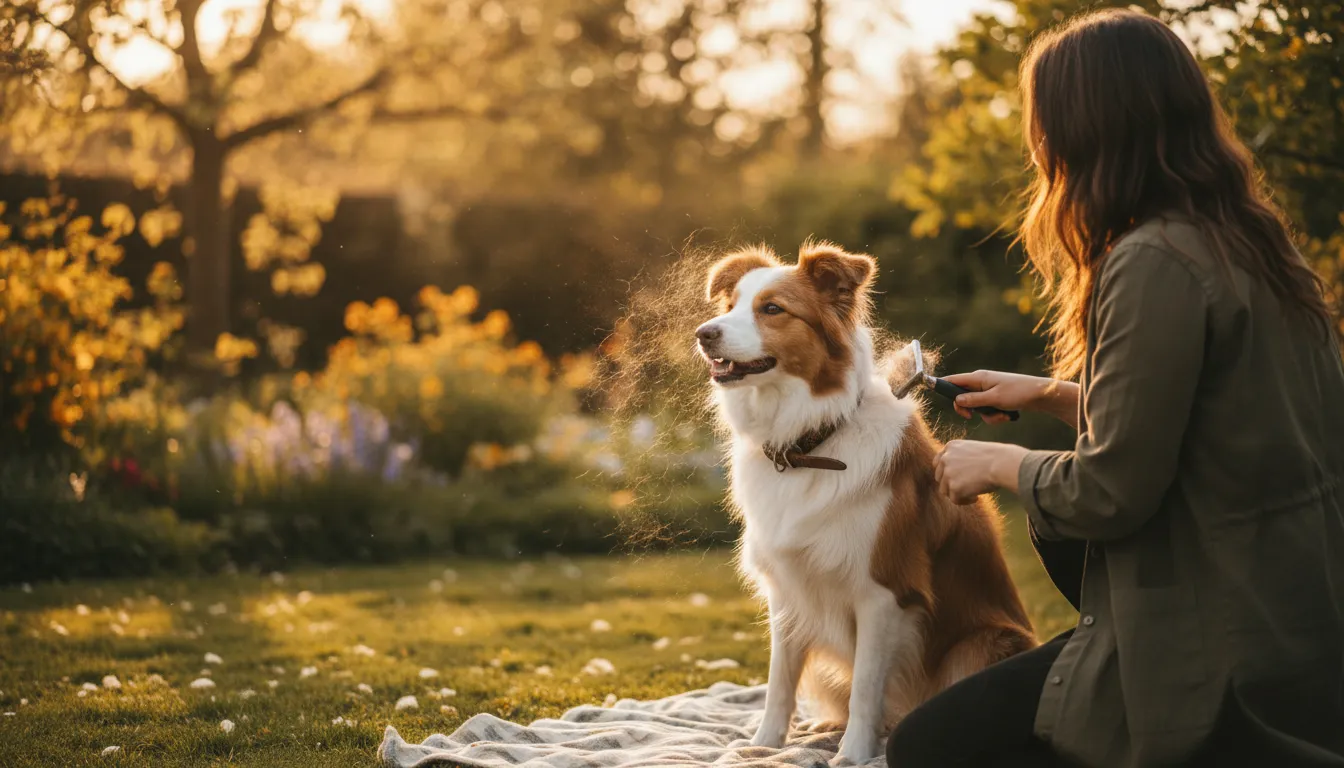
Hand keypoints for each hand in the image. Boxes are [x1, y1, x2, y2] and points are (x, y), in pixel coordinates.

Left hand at [934, 440, 1028, 503]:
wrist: (1002, 464)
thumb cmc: (996, 458)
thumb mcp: (975, 451)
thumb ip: (962, 459)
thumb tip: (956, 476)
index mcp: (951, 447)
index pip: (938, 462)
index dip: (945, 473)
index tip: (954, 479)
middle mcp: (946, 459)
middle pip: (940, 477)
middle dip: (950, 484)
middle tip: (965, 488)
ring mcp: (948, 473)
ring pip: (945, 490)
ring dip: (957, 494)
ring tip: (972, 494)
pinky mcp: (954, 487)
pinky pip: (955, 500)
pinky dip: (965, 500)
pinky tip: (976, 497)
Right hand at [943, 370, 1078, 427]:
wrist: (1042, 395)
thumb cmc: (1018, 393)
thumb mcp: (994, 399)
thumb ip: (973, 401)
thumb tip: (957, 401)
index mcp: (978, 378)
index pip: (953, 380)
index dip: (942, 386)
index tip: (930, 388)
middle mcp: (981, 382)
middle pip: (962, 397)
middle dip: (968, 410)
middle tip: (972, 417)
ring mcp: (989, 390)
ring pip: (976, 407)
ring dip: (987, 415)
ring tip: (1001, 415)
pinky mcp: (997, 398)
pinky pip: (987, 410)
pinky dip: (995, 415)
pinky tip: (1007, 416)